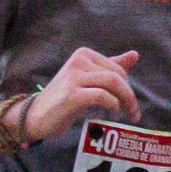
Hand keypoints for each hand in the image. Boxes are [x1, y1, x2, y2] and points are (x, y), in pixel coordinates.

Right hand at [27, 47, 142, 139]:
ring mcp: (73, 76)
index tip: (130, 103)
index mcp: (83, 54)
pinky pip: (102, 96)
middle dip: (129, 95)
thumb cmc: (63, 99)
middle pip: (117, 75)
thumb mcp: (88, 81)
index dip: (128, 87)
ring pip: (112, 83)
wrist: (35, 117)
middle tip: (133, 113)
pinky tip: (112, 114)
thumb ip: (109, 68)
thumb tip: (135, 54)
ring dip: (126, 101)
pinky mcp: (71, 94)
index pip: (117, 68)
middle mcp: (78, 60)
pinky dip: (112, 105)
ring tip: (129, 115)